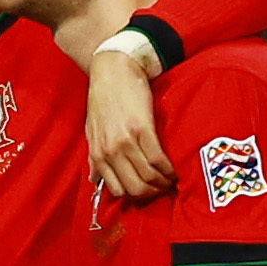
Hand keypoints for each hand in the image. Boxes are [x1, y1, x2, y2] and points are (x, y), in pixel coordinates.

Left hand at [87, 48, 172, 197]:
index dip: (137, 196)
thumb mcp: (91, 130)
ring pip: (148, 177)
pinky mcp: (142, 129)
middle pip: (135, 188)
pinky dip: (169, 168)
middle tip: (164, 187)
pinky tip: (174, 167)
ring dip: (164, 182)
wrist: (113, 70)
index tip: (149, 191)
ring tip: (172, 177)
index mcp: (98, 153)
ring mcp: (125, 141)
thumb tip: (94, 178)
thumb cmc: (103, 99)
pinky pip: (158, 159)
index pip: (118, 190)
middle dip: (153, 192)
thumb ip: (94, 156)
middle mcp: (110, 151)